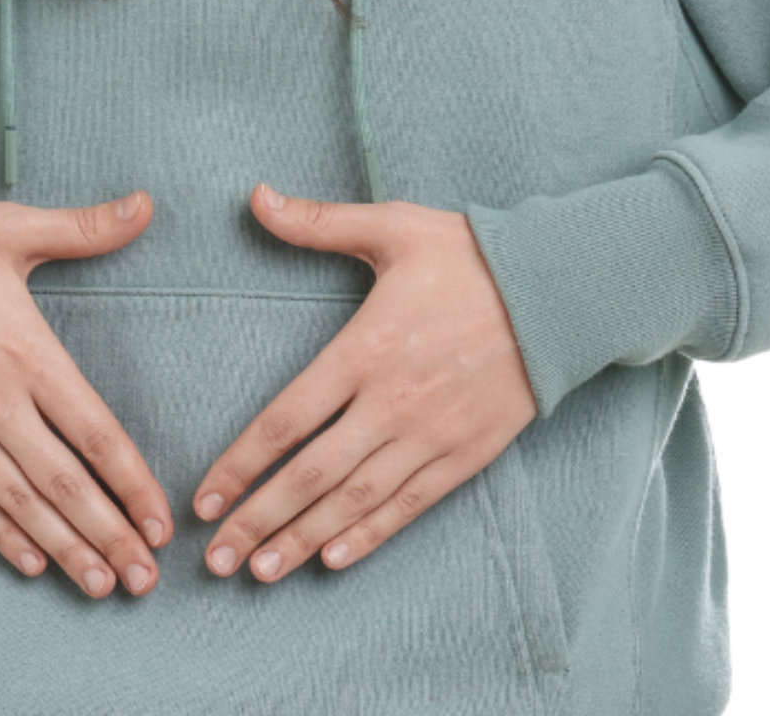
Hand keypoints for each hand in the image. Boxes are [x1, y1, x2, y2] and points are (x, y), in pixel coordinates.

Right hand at [0, 194, 171, 597]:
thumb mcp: (9, 229)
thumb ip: (83, 228)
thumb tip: (145, 205)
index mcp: (29, 356)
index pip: (97, 434)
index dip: (133, 483)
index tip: (161, 520)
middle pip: (66, 485)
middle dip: (111, 536)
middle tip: (145, 578)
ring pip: (22, 504)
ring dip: (65, 549)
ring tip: (101, 584)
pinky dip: (1, 535)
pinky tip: (30, 563)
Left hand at [195, 185, 535, 581]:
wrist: (565, 289)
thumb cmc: (472, 256)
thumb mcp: (394, 227)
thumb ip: (318, 222)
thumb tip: (255, 197)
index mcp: (364, 350)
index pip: (285, 421)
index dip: (239, 466)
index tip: (204, 499)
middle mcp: (392, 403)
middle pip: (311, 475)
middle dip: (258, 520)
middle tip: (216, 560)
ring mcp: (431, 434)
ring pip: (355, 500)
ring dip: (303, 540)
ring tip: (259, 572)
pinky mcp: (466, 453)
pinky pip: (410, 505)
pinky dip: (370, 536)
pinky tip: (333, 560)